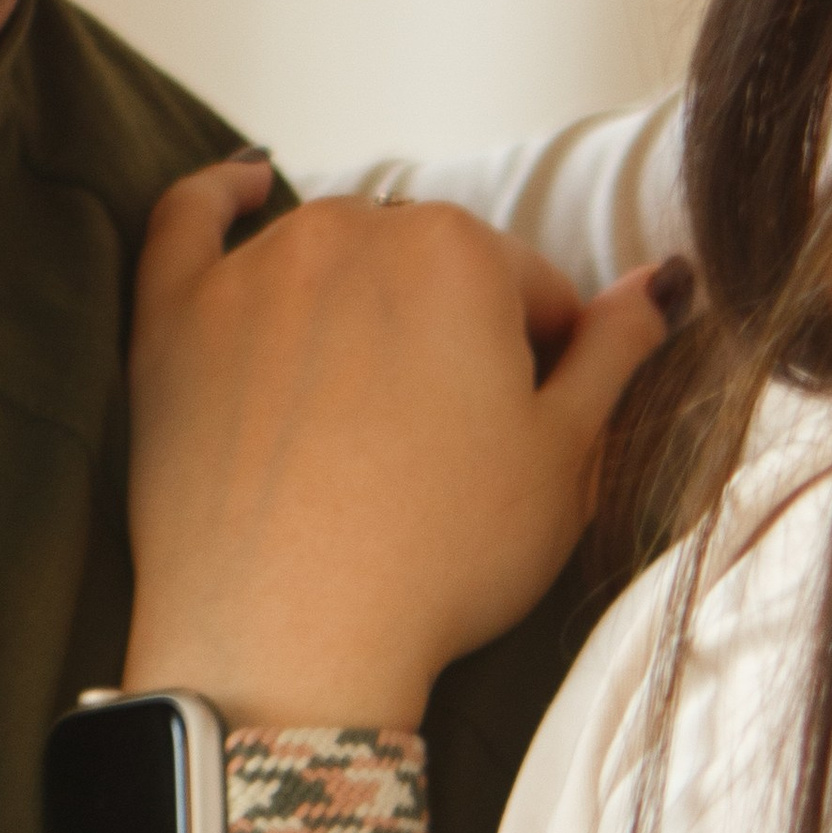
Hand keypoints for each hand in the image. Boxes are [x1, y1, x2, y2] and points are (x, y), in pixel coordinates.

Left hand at [122, 157, 684, 729]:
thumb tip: (658, 284)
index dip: (545, 364)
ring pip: (330, 254)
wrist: (288, 648)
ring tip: (366, 400)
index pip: (533, 289)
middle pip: (430, 265)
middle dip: (451, 330)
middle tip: (444, 441)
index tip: (526, 433)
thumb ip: (617, 352)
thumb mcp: (567, 461)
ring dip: (359, 295)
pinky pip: (189, 222)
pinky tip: (247, 184)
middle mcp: (350, 232)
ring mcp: (252, 272)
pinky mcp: (173, 320)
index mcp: (460, 251)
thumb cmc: (440, 558)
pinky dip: (219, 196)